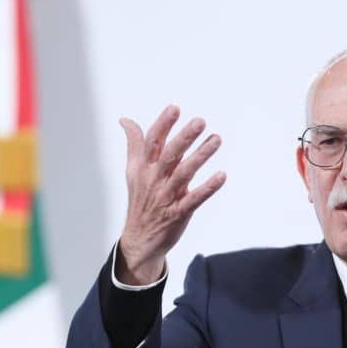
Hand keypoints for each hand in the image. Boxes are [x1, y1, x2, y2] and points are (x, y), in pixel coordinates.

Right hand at [117, 105, 225, 284]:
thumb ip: (135, 144)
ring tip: (217, 139)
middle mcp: (154, 180)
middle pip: (169, 154)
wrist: (139, 239)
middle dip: (184, 137)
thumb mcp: (133, 171)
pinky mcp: (178, 213)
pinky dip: (208, 188)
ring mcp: (166, 197)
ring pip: (184, 173)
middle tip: (200, 121)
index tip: (175, 108)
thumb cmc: (141, 200)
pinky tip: (221, 176)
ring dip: (201, 155)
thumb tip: (125, 120)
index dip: (163, 125)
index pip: (152, 142)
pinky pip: (194, 199)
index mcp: (144, 168)